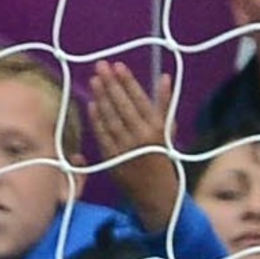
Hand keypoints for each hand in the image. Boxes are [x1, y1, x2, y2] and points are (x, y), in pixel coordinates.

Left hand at [85, 59, 185, 236]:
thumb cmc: (162, 155)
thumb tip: (164, 77)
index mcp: (158, 128)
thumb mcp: (168, 130)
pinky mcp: (112, 158)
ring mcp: (126, 148)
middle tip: (101, 66)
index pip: (140, 99)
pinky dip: (96, 119)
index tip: (117, 66)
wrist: (156, 192)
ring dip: (101, 98)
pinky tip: (91, 104)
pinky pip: (102, 135)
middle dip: (111, 84)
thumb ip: (165, 104)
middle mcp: (142, 136)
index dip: (127, 81)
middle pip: (122, 105)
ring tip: (95, 80)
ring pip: (111, 118)